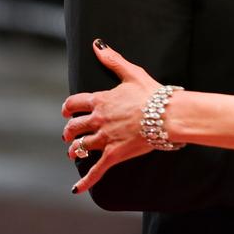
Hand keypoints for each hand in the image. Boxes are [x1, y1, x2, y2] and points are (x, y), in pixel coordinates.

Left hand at [61, 40, 161, 193]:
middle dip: (68, 131)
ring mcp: (105, 138)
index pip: (74, 104)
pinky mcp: (114, 154)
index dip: (68, 108)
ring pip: (80, 147)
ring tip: (73, 152)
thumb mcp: (132, 72)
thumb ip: (112, 59)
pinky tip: (76, 188)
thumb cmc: (152, 93)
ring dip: (74, 150)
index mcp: (100, 100)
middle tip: (68, 134)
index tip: (67, 111)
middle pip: (73, 127)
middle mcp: (98, 120)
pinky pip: (95, 170)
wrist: (166, 115)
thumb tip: (97, 44)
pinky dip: (85, 181)